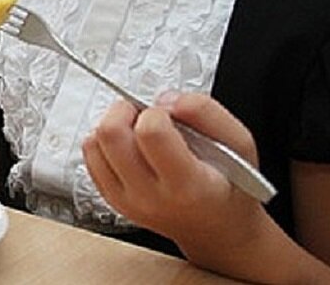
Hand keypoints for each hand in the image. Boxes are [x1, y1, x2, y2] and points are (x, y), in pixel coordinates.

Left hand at [82, 92, 265, 254]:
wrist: (217, 228)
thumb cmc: (231, 186)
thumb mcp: (240, 144)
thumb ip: (206, 112)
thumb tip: (166, 100)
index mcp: (187, 184)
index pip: (150, 133)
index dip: (157, 111)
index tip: (169, 115)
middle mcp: (150, 196)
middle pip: (111, 135)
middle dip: (127, 111)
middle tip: (146, 115)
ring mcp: (127, 200)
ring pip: (93, 144)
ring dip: (113, 125)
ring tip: (140, 131)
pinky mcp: (112, 199)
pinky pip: (89, 157)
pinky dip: (104, 142)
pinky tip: (130, 145)